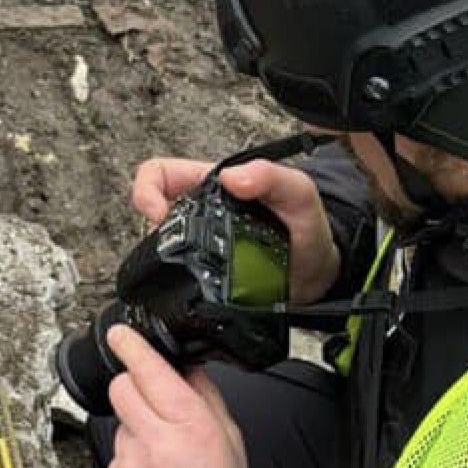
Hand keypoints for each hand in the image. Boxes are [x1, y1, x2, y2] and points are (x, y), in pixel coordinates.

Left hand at [103, 324, 250, 467]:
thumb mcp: (230, 440)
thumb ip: (206, 398)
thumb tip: (186, 370)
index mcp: (189, 423)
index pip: (148, 370)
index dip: (130, 346)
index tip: (120, 335)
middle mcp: (155, 439)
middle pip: (122, 389)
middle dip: (133, 387)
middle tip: (152, 404)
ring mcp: (129, 463)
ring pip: (120, 424)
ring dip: (136, 430)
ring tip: (162, 459)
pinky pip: (116, 457)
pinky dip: (131, 461)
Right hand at [131, 156, 341, 304]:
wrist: (320, 276)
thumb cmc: (308, 228)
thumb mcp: (299, 194)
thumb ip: (273, 177)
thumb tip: (232, 178)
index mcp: (213, 185)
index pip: (160, 174)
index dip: (147, 190)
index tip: (158, 215)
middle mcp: (200, 214)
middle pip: (152, 216)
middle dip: (154, 234)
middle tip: (172, 252)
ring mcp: (199, 247)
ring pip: (161, 251)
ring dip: (164, 263)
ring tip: (188, 274)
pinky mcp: (204, 280)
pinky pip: (176, 282)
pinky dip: (176, 288)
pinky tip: (194, 294)